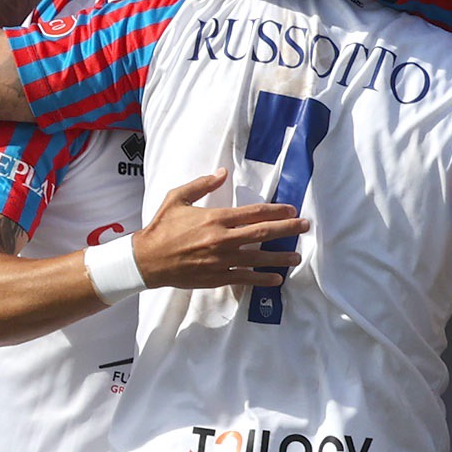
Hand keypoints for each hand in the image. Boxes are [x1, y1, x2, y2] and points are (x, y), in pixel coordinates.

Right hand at [128, 171, 307, 289]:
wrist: (147, 260)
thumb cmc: (162, 227)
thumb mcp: (177, 198)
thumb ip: (202, 185)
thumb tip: (222, 173)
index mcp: (216, 218)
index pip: (254, 213)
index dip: (276, 211)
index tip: (291, 210)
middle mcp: (223, 239)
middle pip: (263, 233)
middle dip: (287, 229)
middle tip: (304, 227)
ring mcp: (222, 260)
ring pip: (258, 258)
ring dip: (280, 257)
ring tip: (297, 256)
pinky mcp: (217, 277)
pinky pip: (245, 278)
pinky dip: (262, 278)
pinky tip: (276, 278)